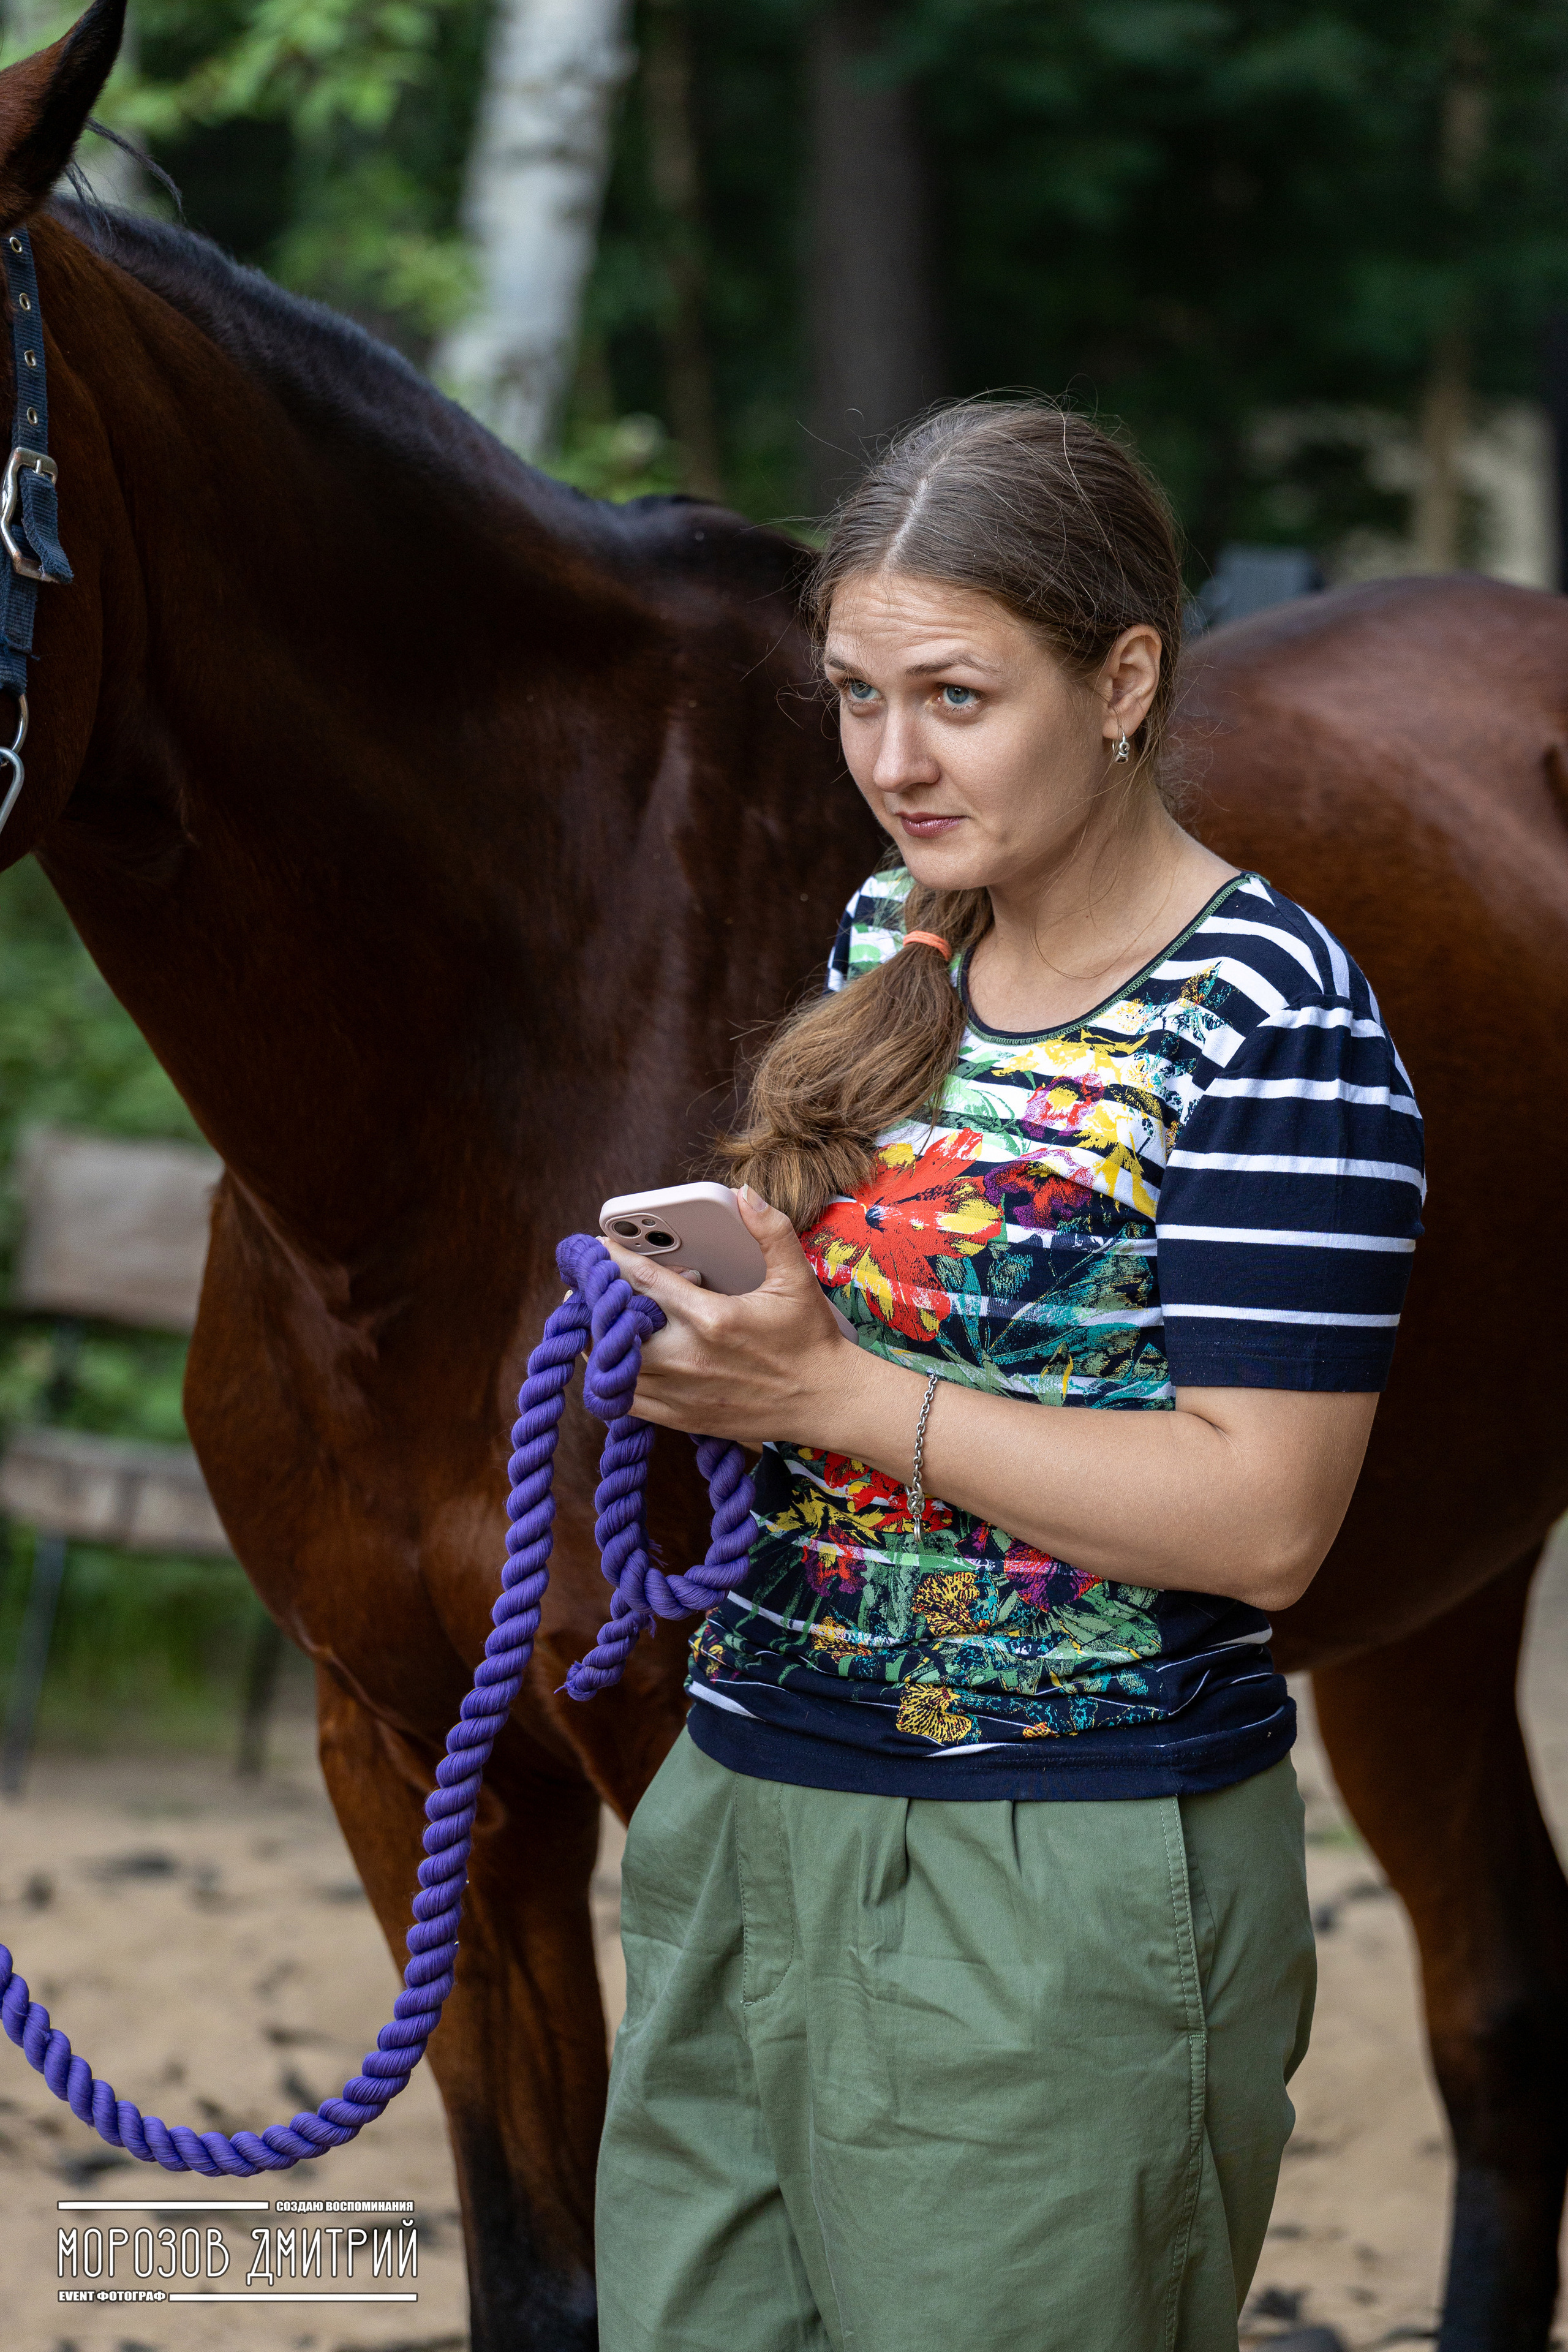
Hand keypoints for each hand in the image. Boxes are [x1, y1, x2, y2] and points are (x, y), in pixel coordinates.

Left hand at [601, 1186, 858, 1444]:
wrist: (826, 1401)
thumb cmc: (809, 1339)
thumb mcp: (796, 1278)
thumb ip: (770, 1230)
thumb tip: (745, 1193)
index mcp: (712, 1317)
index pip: (643, 1280)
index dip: (613, 1259)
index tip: (597, 1246)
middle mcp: (688, 1357)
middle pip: (615, 1324)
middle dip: (598, 1301)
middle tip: (589, 1285)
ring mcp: (681, 1392)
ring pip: (612, 1364)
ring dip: (601, 1338)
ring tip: (600, 1318)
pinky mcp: (680, 1418)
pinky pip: (624, 1399)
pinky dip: (612, 1376)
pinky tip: (616, 1357)